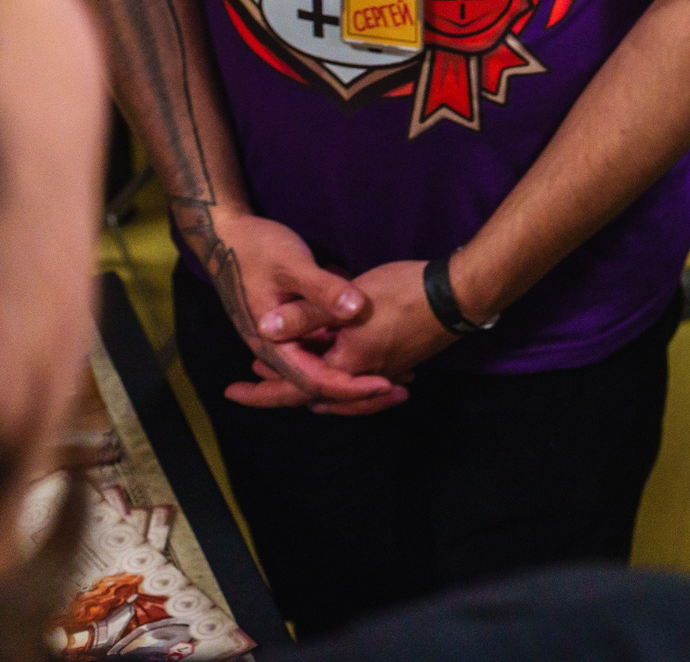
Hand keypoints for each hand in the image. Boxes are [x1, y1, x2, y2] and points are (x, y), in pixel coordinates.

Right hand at [197, 207, 394, 409]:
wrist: (226, 236)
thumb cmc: (257, 248)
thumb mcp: (292, 264)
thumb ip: (323, 289)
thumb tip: (356, 311)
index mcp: (272, 343)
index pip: (313, 380)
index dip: (349, 387)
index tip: (386, 385)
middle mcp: (277, 349)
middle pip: (318, 386)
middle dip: (358, 394)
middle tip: (401, 394)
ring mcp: (285, 339)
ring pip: (321, 370)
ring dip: (356, 377)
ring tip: (400, 379)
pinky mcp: (293, 327)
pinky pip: (321, 352)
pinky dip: (348, 356)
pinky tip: (378, 355)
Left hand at [224, 259, 455, 414]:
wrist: (459, 294)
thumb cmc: (402, 292)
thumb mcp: (346, 299)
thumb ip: (306, 314)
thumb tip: (264, 329)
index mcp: (346, 366)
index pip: (293, 388)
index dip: (260, 390)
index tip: (231, 391)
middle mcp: (363, 376)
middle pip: (313, 396)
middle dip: (280, 391)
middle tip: (250, 386)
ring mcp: (385, 370)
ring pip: (337, 392)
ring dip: (310, 385)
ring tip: (287, 376)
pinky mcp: (400, 360)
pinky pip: (359, 382)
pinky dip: (340, 380)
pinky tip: (337, 366)